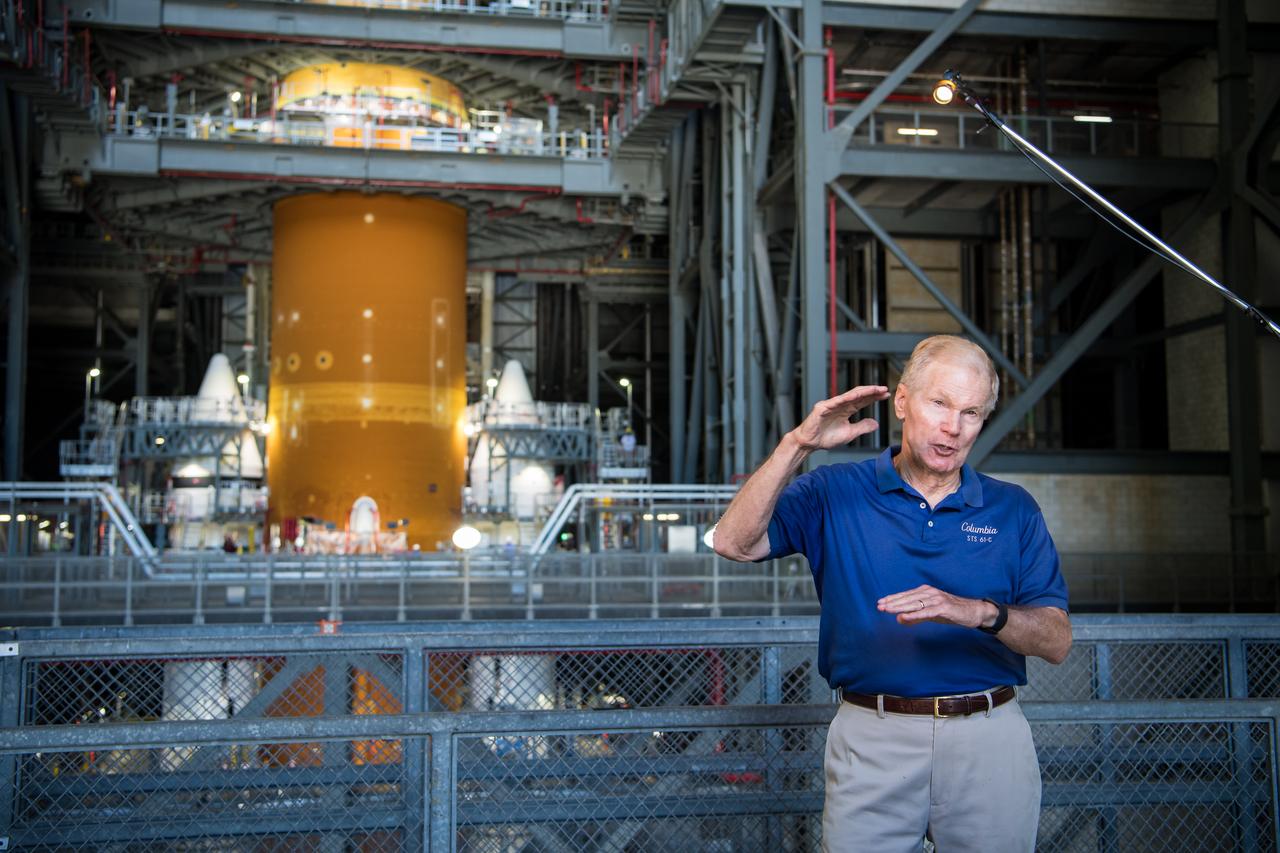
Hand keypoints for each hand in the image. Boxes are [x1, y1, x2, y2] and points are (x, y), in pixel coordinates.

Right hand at [790, 385, 888, 450]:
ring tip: (875, 389)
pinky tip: (857, 395)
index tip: (886, 395)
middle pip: (858, 395)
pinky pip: (836, 401)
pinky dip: (846, 398)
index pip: (862, 401)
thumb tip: (876, 423)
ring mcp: (831, 405)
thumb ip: (862, 427)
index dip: (874, 397)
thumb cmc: (826, 438)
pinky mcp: (822, 408)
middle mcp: (840, 405)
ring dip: (863, 392)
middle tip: (884, 389)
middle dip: (872, 392)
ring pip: (849, 395)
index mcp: (846, 410)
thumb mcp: (849, 434)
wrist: (810, 443)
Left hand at [877, 584, 993, 628]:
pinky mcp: (943, 607)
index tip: (880, 603)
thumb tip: (899, 619)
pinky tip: (905, 616)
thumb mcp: (931, 614)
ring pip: (914, 603)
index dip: (892, 599)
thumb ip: (915, 616)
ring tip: (887, 610)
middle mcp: (930, 592)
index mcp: (926, 591)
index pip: (905, 595)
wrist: (973, 612)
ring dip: (900, 607)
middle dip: (892, 602)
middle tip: (879, 606)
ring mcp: (937, 599)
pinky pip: (926, 612)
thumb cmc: (951, 611)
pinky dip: (915, 614)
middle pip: (907, 598)